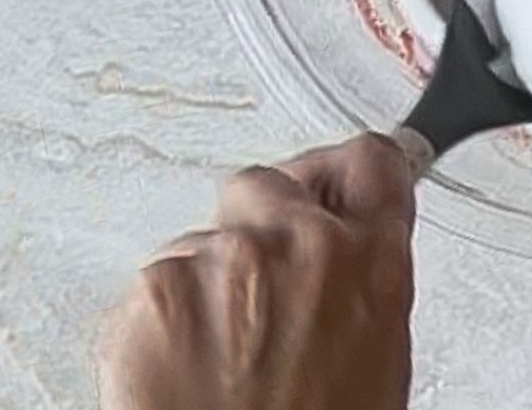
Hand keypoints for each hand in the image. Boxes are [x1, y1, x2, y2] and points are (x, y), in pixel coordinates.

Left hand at [97, 133, 415, 409]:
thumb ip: (364, 280)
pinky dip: (162, 320)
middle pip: (269, 182)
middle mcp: (297, 242)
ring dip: (208, 281)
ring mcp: (221, 261)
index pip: (372, 161)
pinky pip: (155, 281)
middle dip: (261, 222)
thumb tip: (349, 253)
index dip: (348, 168)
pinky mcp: (154, 291)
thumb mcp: (378, 356)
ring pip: (202, 238)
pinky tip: (185, 370)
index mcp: (371, 259)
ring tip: (220, 357)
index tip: (337, 174)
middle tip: (260, 283)